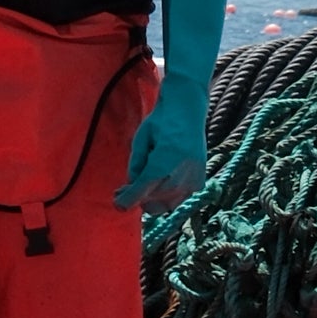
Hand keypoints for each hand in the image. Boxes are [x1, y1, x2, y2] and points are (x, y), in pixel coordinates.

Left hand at [115, 83, 207, 210]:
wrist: (188, 111)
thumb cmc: (161, 121)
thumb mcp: (141, 138)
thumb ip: (135, 164)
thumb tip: (132, 186)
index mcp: (167, 158)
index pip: (144, 187)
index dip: (129, 199)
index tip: (117, 205)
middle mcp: (183, 173)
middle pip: (154, 199)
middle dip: (137, 198)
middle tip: (123, 190)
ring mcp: (194, 180)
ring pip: (166, 204)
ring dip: (151, 199)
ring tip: (140, 185)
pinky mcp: (199, 183)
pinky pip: (177, 198)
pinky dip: (165, 195)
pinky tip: (159, 181)